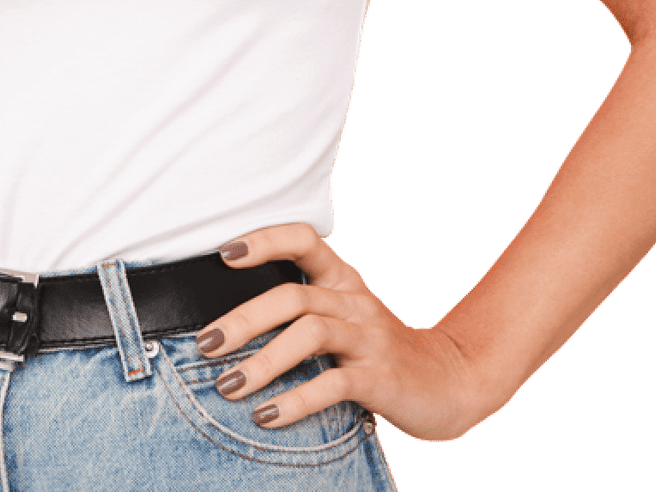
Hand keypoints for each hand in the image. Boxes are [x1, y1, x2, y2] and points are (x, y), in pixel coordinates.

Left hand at [195, 223, 493, 443]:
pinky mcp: (381, 377)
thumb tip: (227, 324)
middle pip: (293, 295)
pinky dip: (296, 400)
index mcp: (343, 279)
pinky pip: (333, 384)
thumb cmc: (379, 351)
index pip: (304, 240)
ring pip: (310, 333)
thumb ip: (300, 313)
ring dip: (263, 361)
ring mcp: (369, 338)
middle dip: (245, 318)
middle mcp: (355, 300)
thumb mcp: (343, 320)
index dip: (265, 240)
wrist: (450, 382)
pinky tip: (266, 416)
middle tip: (206, 343)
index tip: (225, 253)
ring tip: (228, 386)